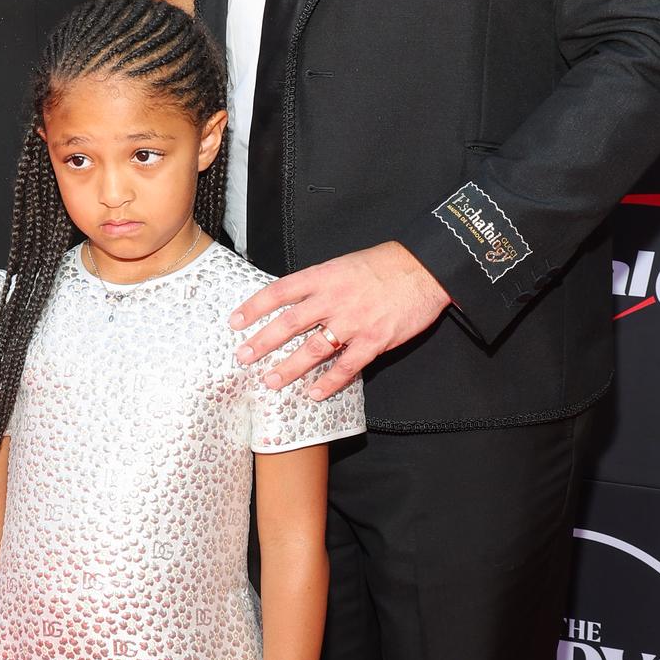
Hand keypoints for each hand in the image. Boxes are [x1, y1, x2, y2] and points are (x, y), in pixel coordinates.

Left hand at [231, 242, 449, 397]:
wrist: (424, 269)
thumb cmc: (384, 265)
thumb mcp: (344, 264)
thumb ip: (321, 284)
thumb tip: (295, 302)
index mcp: (324, 276)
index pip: (280, 291)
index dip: (254, 307)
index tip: (235, 321)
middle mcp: (334, 299)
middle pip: (289, 323)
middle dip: (263, 342)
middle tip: (243, 356)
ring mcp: (354, 322)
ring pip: (313, 349)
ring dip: (289, 367)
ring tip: (270, 381)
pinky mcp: (374, 341)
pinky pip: (346, 367)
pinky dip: (329, 383)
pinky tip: (315, 394)